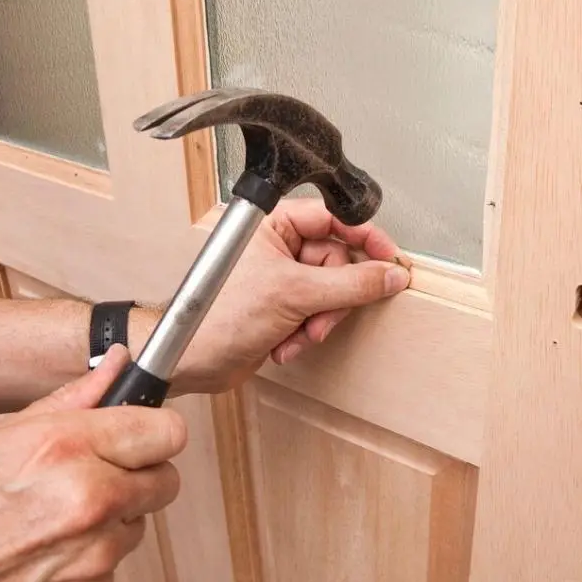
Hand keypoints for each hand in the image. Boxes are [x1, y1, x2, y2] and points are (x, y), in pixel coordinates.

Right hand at [0, 346, 184, 581]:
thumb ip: (72, 400)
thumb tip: (118, 363)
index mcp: (66, 450)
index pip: (167, 431)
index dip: (155, 432)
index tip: (144, 435)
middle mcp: (88, 501)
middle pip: (164, 481)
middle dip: (136, 477)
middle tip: (92, 478)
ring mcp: (93, 556)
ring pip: (136, 525)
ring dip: (109, 522)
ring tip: (51, 522)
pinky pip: (113, 569)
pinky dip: (88, 564)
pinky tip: (44, 557)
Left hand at [160, 198, 410, 393]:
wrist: (192, 362)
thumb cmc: (216, 317)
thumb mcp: (294, 294)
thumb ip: (351, 283)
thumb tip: (388, 275)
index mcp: (272, 225)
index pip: (334, 218)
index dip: (365, 238)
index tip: (389, 258)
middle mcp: (277, 247)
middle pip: (337, 261)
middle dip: (334, 298)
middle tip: (323, 316)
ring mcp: (281, 277)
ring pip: (331, 292)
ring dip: (320, 321)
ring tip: (301, 334)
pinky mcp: (282, 306)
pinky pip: (317, 314)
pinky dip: (307, 333)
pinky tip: (286, 344)